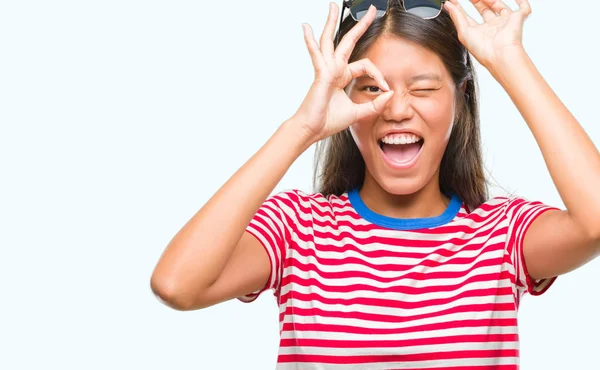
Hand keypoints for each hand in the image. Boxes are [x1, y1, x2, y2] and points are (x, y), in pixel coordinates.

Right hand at [293, 3, 393, 142]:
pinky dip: (310, 40)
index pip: (364, 66)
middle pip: (348, 42)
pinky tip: (305, 26)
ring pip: (330, 40)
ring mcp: (326, 69)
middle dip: (361, 25)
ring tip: (333, 6)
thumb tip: (390, 93)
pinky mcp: (321, 73)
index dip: (378, 74)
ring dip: (332, 22)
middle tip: (372, 10)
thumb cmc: (328, 121)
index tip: (385, 88)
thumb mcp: (358, 113)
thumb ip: (374, 105)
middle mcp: (334, 69)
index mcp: (342, 77)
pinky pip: (316, 53)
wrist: (312, 130)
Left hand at [444, 0, 531, 70]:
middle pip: (484, 10)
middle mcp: (492, 28)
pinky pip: (523, 8)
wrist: (501, 54)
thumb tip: (448, 5)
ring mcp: (505, 23)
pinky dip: (521, 1)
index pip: (469, 18)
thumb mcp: (464, 32)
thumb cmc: (484, 50)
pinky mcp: (518, 19)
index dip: (461, 9)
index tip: (453, 2)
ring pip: (499, 6)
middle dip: (476, 1)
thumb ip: (456, 17)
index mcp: (479, 33)